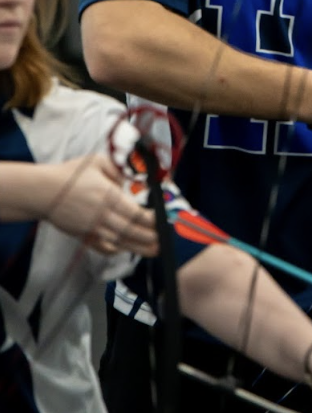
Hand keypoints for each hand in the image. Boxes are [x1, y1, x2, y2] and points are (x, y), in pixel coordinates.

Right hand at [42, 155, 158, 256]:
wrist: (44, 192)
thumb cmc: (71, 175)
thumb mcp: (97, 162)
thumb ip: (117, 171)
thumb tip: (129, 181)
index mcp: (108, 196)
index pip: (135, 213)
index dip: (151, 220)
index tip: (163, 221)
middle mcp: (103, 215)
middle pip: (131, 231)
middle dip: (150, 238)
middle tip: (165, 242)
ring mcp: (93, 228)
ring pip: (120, 242)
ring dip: (138, 248)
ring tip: (154, 251)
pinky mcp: (84, 235)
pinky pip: (103, 247)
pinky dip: (116, 250)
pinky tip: (127, 250)